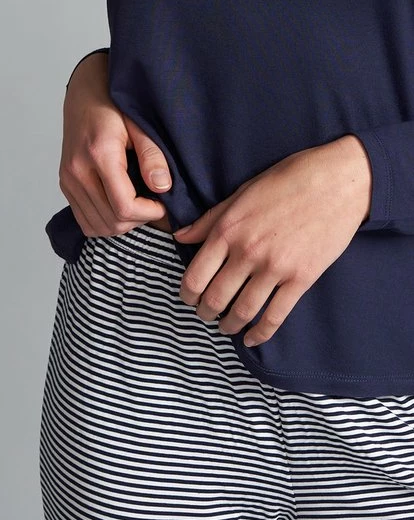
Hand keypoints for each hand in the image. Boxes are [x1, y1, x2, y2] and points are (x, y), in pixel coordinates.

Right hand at [59, 50, 172, 235]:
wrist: (84, 94)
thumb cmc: (114, 105)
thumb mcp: (140, 124)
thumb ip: (152, 155)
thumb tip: (162, 187)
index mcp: (98, 155)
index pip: (124, 206)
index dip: (149, 213)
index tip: (163, 203)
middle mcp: (77, 172)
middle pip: (112, 222)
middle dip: (139, 220)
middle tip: (154, 203)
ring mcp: (68, 181)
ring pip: (98, 227)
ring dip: (123, 224)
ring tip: (139, 205)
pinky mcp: (66, 186)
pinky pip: (86, 221)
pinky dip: (106, 222)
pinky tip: (120, 207)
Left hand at [173, 135, 371, 346]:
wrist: (338, 181)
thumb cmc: (288, 179)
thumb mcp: (242, 193)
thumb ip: (210, 219)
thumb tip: (180, 236)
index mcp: (228, 230)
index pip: (195, 276)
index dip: (186, 294)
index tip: (188, 298)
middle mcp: (247, 252)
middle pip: (215, 298)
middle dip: (205, 312)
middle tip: (205, 314)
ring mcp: (275, 268)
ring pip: (243, 311)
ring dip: (229, 325)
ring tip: (226, 327)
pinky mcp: (302, 278)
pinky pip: (275, 316)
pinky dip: (260, 334)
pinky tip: (252, 339)